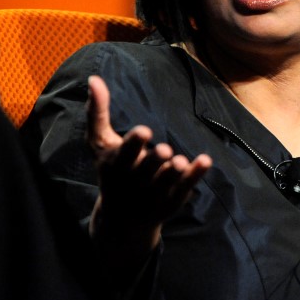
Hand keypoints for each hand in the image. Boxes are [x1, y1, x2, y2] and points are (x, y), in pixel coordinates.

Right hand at [86, 75, 211, 248]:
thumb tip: (94, 79)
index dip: (134, 144)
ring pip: (165, 182)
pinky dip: (195, 175)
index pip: (124, 154)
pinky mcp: (172, 201)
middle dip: (153, 161)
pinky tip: (205, 160)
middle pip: (145, 170)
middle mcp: (134, 182)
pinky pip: (185, 187)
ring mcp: (154, 194)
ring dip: (173, 172)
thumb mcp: (101, 144)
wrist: (122, 221)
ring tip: (179, 162)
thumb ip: (97, 113)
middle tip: (164, 150)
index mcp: (116, 166)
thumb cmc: (113, 172)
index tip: (145, 130)